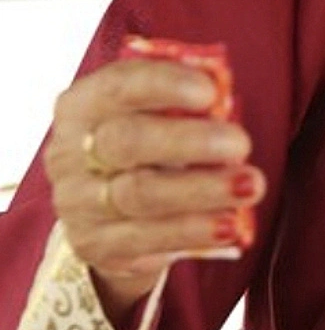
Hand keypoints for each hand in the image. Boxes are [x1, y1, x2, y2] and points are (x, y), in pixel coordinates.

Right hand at [44, 59, 265, 321]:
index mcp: (83, 105)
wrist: (110, 209)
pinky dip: (193, 231)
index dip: (165, 85)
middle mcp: (69, 152)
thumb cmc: (149, 142)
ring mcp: (78, 202)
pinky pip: (146, 239)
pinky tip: (230, 225)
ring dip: (203, 190)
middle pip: (128, 141)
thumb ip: (186, 98)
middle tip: (242, 144)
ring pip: (140, 195)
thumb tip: (223, 92)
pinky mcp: (94, 244)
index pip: (119, 86)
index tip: (211, 92)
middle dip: (191, 141)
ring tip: (251, 186)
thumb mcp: (160, 112)